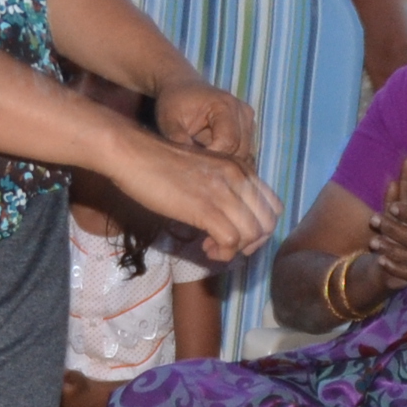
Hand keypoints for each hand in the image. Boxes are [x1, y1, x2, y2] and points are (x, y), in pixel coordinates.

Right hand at [101, 133, 280, 262]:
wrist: (133, 154)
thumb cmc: (160, 164)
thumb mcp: (203, 171)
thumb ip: (222, 189)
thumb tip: (229, 220)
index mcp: (239, 167)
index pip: (273, 205)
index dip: (260, 227)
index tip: (236, 233)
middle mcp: (237, 177)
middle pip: (268, 222)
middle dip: (252, 242)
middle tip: (227, 245)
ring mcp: (222, 192)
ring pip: (253, 233)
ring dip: (235, 250)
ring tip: (211, 247)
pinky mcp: (205, 208)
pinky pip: (232, 241)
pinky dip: (222, 252)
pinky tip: (205, 247)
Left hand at [153, 78, 255, 170]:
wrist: (182, 88)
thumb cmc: (174, 102)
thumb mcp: (168, 119)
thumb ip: (177, 138)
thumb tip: (186, 161)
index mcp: (225, 105)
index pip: (228, 142)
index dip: (211, 157)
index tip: (192, 160)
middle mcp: (242, 112)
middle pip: (238, 151)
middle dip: (216, 159)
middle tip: (193, 154)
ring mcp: (247, 120)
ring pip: (242, 155)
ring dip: (222, 158)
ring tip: (200, 147)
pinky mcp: (247, 129)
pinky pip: (243, 153)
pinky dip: (227, 156)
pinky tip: (209, 148)